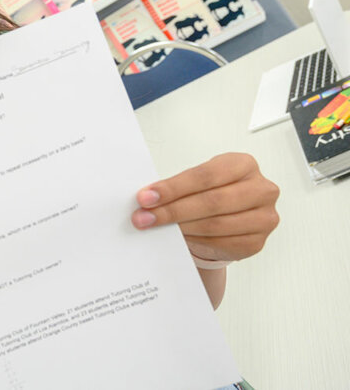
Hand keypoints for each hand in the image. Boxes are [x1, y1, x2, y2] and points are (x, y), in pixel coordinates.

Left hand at [131, 152, 279, 262]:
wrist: (230, 216)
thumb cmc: (212, 192)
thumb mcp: (198, 180)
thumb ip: (178, 186)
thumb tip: (147, 197)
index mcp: (244, 165)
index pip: (205, 175)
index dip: (174, 188)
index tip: (146, 197)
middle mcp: (261, 189)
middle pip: (212, 201)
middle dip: (173, 210)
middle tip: (145, 217)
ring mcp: (263, 217)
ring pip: (216, 225)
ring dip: (181, 228)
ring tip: (157, 227)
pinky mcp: (257, 241)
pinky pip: (222, 243)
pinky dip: (196, 241)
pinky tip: (179, 238)